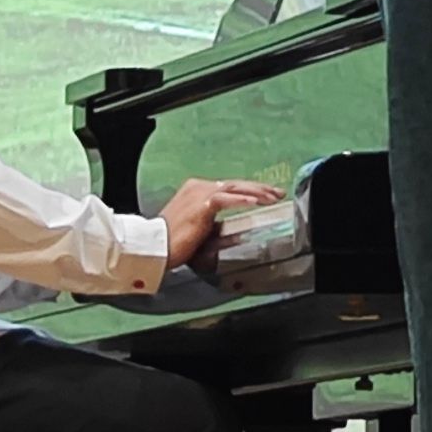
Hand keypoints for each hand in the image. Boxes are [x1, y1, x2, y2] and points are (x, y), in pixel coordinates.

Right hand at [155, 177, 282, 273]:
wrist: (154, 247)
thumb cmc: (171, 243)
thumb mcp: (195, 227)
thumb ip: (210, 222)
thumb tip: (227, 229)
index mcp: (196, 190)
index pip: (229, 187)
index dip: (249, 190)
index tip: (266, 195)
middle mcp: (198, 187)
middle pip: (235, 184)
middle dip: (259, 188)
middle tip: (278, 193)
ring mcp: (199, 194)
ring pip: (235, 188)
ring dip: (257, 192)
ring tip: (273, 197)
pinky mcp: (201, 206)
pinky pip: (227, 199)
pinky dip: (243, 200)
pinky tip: (257, 202)